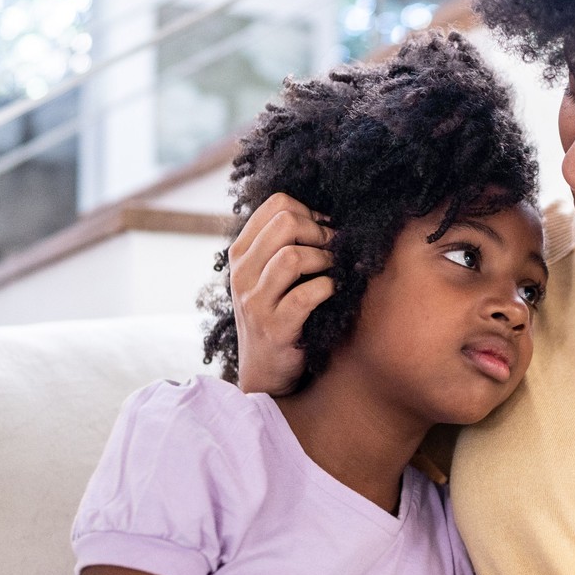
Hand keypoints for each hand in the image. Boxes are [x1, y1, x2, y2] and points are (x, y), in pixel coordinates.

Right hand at [227, 193, 335, 393]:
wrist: (264, 371)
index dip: (309, 211)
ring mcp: (255, 301)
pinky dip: (329, 287)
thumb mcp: (266, 275)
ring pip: (294, 256)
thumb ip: (282, 244)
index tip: (323, 231)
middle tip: (333, 250)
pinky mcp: (275, 327)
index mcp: (241, 253)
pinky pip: (307, 294)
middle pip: (286, 222)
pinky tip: (333, 291)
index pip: (276, 204)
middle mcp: (242, 273)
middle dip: (319, 232)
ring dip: (325, 259)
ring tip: (332, 270)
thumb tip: (326, 216)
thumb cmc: (276, 314)